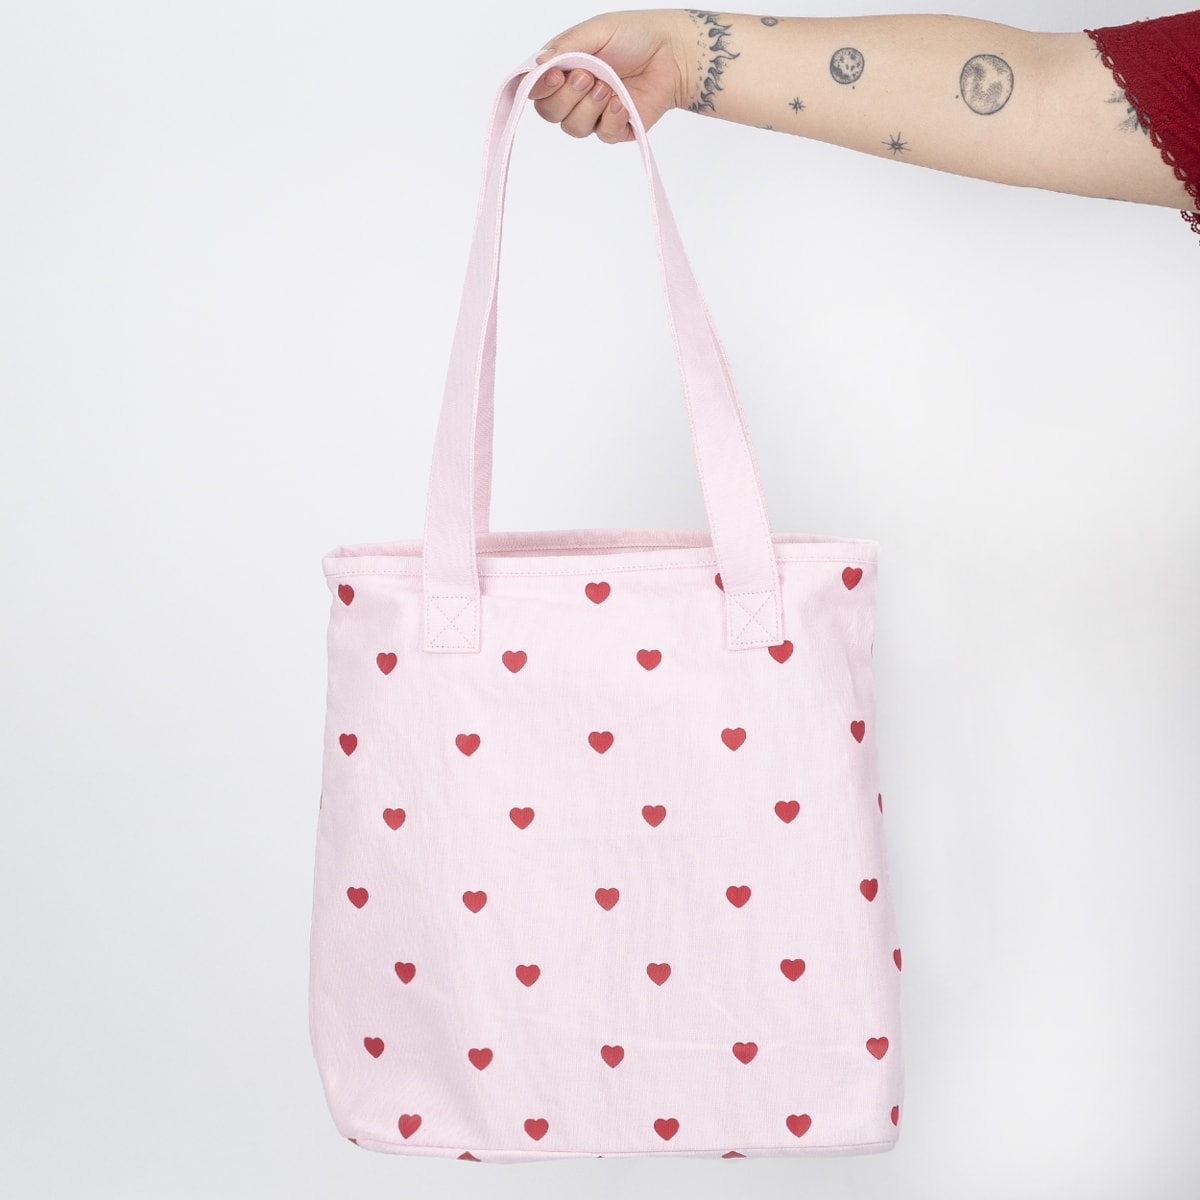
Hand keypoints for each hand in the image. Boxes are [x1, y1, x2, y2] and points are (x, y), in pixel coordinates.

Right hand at [526, 9, 689, 142]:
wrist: (672, 53)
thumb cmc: (635, 36)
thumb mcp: (596, 30)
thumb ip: (565, 47)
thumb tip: (538, 65)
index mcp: (564, 68)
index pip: (535, 89)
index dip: (539, 87)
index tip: (555, 75)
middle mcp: (574, 94)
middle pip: (549, 113)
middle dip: (567, 96)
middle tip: (589, 77)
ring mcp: (594, 114)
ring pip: (573, 128)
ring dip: (589, 107)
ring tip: (610, 87)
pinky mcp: (615, 129)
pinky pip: (602, 134)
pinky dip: (611, 117)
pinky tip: (622, 101)